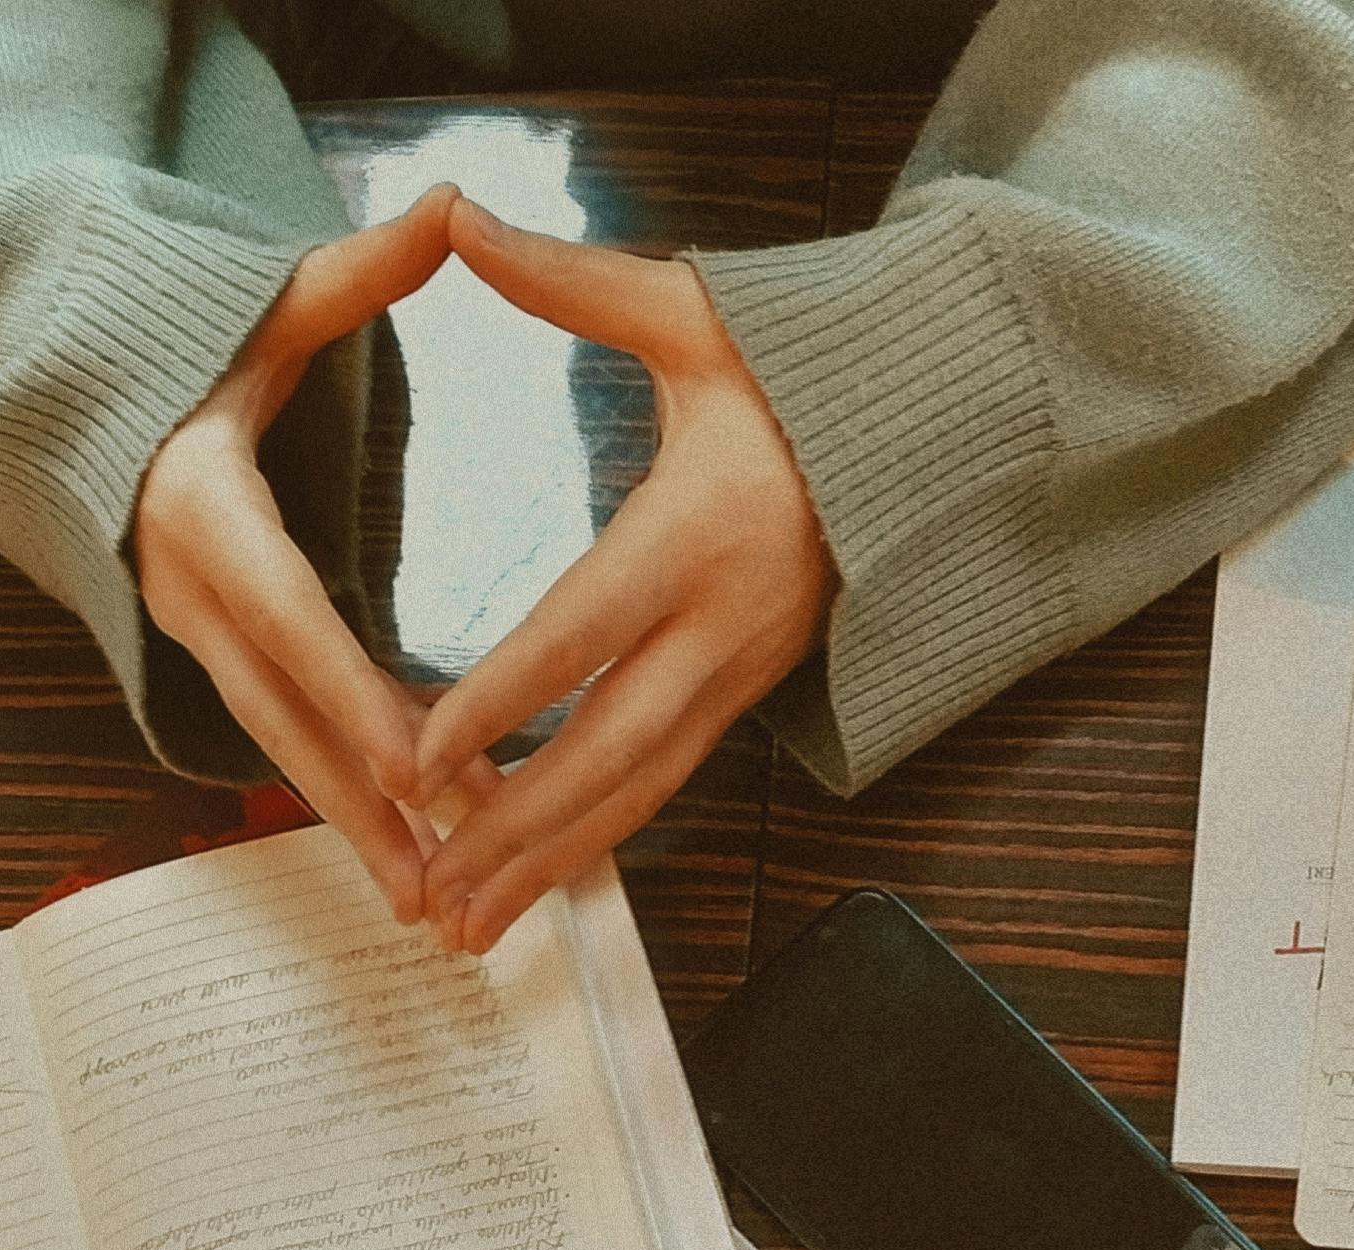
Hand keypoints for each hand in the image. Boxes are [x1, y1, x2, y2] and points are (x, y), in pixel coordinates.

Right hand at [134, 188, 461, 923]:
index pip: (292, 615)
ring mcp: (199, 640)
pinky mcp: (216, 664)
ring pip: (282, 751)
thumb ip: (357, 272)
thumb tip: (446, 207)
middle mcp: (194, 595)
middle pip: (286, 716)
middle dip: (362, 804)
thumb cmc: (187, 354)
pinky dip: (344, 807)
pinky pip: (284, 744)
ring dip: (357, 833)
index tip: (416, 762)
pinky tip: (412, 864)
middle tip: (438, 880)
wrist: (77, 403)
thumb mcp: (264, 309)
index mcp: (207, 512)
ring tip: (434, 907)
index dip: (353, 692)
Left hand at [409, 199, 833, 956]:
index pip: (583, 631)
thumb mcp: (695, 313)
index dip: (501, 699)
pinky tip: (529, 887)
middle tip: (429, 886)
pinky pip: (662, 788)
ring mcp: (738, 676)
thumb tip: (458, 220)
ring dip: (547, 865)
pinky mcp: (743, 700)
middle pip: (609, 753)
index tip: (420, 756)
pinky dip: (592, 843)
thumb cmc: (802, 373)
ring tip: (461, 925)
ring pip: (637, 794)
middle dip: (514, 830)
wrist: (933, 435)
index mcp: (697, 533)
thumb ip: (569, 282)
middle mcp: (721, 626)